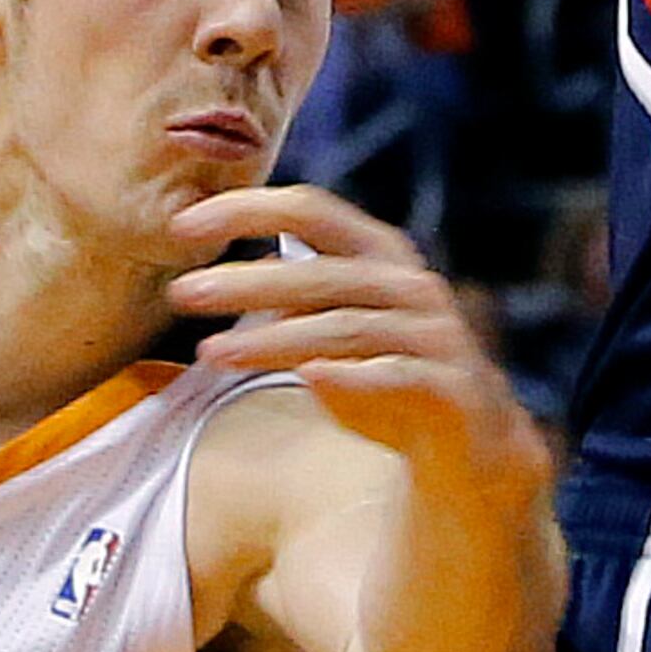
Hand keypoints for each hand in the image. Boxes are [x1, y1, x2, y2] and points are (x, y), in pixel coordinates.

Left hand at [168, 187, 544, 494]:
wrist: (468, 442)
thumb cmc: (383, 375)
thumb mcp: (333, 326)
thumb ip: (292, 297)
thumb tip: (218, 277)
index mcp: (379, 252)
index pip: (312, 210)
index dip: (249, 209)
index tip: (183, 226)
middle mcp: (409, 283)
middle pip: (320, 274)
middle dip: (246, 283)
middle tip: (182, 293)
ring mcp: (434, 334)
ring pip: (345, 329)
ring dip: (273, 340)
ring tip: (210, 356)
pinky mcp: (449, 385)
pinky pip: (397, 377)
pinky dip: (354, 377)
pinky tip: (309, 379)